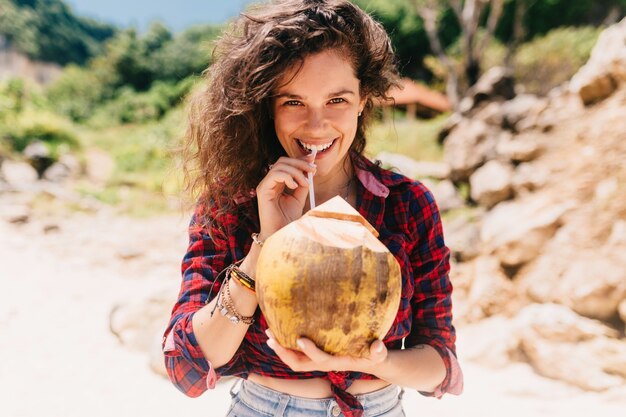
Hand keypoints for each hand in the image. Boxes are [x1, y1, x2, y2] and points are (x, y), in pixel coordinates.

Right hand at [256, 155, 315, 237]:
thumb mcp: (299, 199)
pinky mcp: (262, 190)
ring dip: (296, 172)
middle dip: (299, 163)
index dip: (299, 160)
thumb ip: (302, 185)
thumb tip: (309, 171)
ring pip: (279, 166)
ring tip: (304, 183)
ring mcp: (265, 185)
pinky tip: (294, 186)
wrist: (280, 233)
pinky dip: (287, 177)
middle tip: (312, 170)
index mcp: (277, 183)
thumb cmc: (287, 219)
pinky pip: (274, 175)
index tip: (312, 161)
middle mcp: (269, 182)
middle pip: (282, 162)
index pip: (286, 164)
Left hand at [265, 329, 387, 374]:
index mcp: (336, 362)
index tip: (300, 338)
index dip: (310, 351)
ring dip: (280, 349)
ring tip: (269, 335)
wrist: (371, 362)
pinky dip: (286, 345)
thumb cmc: (375, 355)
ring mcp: (318, 360)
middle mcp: (324, 363)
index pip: (320, 360)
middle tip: (272, 337)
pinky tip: (280, 332)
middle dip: (284, 352)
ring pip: (294, 360)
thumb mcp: (379, 354)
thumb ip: (379, 351)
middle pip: (299, 363)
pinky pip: (297, 354)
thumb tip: (379, 346)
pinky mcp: (316, 355)